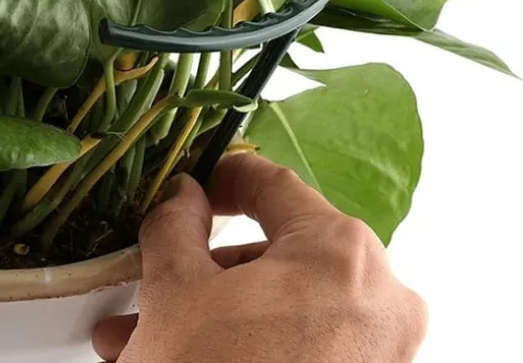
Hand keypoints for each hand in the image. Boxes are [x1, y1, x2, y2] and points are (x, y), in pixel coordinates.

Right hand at [93, 155, 426, 362]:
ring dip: (212, 309)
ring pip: (280, 300)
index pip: (274, 186)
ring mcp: (378, 345)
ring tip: (144, 330)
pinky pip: (298, 338)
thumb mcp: (176, 294)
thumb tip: (182, 195)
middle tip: (156, 270)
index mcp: (338, 250)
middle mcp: (375, 293)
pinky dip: (245, 338)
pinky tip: (185, 355)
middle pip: (274, 251)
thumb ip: (176, 225)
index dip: (226, 177)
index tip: (198, 181)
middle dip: (203, 265)